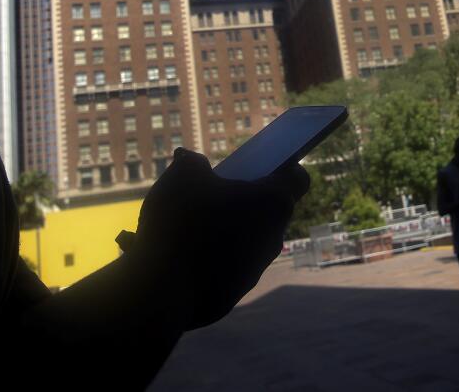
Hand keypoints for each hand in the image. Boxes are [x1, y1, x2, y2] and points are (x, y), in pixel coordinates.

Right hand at [132, 148, 309, 329]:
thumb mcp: (183, 175)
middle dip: (241, 201)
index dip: (282, 167)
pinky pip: (222, 269)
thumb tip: (192, 162)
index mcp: (273, 203)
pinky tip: (175, 256)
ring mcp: (254, 271)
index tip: (258, 166)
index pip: (297, 178)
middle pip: (265, 211)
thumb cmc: (181, 223)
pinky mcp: (231, 296)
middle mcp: (274, 238)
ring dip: (223, 232)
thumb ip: (193, 162)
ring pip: (244, 241)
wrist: (161, 291)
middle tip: (209, 195)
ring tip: (184, 228)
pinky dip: (206, 260)